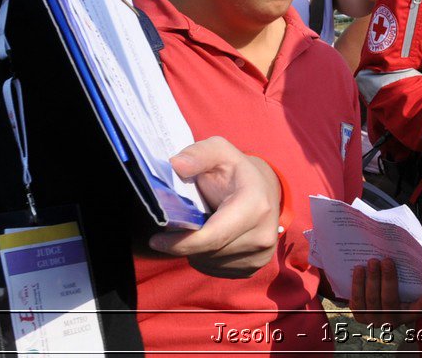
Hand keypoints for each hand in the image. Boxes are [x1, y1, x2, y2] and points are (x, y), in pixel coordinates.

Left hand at [148, 137, 280, 277]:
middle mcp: (262, 235)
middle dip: (186, 241)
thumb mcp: (219, 151)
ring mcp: (260, 255)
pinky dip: (206, 256)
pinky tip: (211, 237)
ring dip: (196, 249)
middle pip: (207, 251)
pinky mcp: (254, 268)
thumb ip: (198, 154)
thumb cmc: (236, 170)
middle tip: (180, 222)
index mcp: (255, 206)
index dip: (180, 243)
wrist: (265, 190)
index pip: (212, 237)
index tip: (156, 240)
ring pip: (209, 262)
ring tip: (200, 225)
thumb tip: (176, 164)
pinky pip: (216, 269)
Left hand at [347, 257, 421, 329]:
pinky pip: (356, 301)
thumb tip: (420, 263)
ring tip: (372, 261)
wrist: (375, 306)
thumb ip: (412, 283)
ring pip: (371, 299)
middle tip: (386, 260)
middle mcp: (390, 321)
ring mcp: (373, 320)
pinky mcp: (359, 316)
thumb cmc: (395, 293)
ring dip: (370, 279)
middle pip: (389, 299)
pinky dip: (357, 285)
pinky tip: (358, 269)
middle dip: (388, 279)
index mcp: (405, 315)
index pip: (416, 311)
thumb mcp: (406, 292)